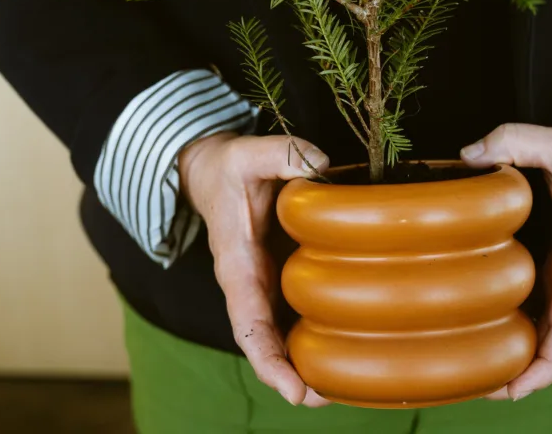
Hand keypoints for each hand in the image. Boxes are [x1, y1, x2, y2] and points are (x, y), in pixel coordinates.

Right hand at [179, 132, 331, 407]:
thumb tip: (322, 164)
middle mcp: (247, 283)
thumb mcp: (249, 153)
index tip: (293, 391)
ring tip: (341, 388)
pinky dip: (306, 336)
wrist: (211, 171)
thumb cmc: (229, 167)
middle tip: (327, 399)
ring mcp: (260, 283)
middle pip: (263, 342)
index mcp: (237, 263)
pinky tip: (339, 346)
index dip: (268, 360)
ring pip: (277, 334)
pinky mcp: (274, 275)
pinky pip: (288, 313)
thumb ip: (281, 155)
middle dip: (289, 376)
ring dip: (301, 363)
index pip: (247, 322)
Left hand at [461, 124, 551, 400]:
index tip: (515, 387)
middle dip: (523, 372)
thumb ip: (513, 141)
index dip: (545, 362)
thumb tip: (466, 155)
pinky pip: (547, 311)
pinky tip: (492, 334)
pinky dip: (526, 331)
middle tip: (477, 388)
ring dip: (522, 355)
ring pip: (550, 331)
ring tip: (475, 370)